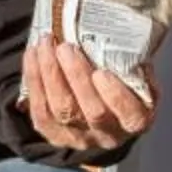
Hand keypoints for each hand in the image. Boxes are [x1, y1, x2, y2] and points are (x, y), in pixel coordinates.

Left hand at [24, 38, 155, 156]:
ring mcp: (80, 138)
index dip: (115, 96)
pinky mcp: (55, 135)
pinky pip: (40, 112)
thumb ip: (132, 61)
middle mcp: (109, 135)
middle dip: (75, 76)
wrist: (103, 103)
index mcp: (136, 120)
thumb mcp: (138, 72)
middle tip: (65, 47)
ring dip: (49, 74)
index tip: (101, 73)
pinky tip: (33, 56)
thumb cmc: (123, 81)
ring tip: (45, 45)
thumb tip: (118, 34)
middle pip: (91, 112)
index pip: (130, 115)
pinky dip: (34, 81)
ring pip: (61, 112)